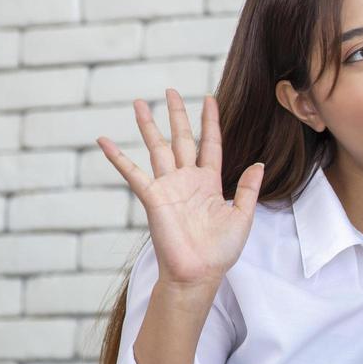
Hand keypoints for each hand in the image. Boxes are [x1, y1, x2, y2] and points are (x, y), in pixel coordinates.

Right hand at [98, 90, 263, 289]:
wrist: (199, 273)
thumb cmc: (220, 250)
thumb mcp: (242, 216)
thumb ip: (248, 189)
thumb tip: (258, 163)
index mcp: (209, 182)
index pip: (210, 144)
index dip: (210, 121)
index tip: (209, 98)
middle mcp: (187, 180)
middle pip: (181, 138)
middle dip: (177, 115)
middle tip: (170, 90)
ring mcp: (168, 187)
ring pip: (156, 148)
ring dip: (148, 125)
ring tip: (139, 103)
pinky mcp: (152, 198)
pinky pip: (132, 173)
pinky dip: (118, 157)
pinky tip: (104, 140)